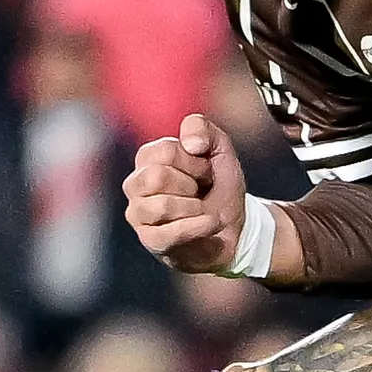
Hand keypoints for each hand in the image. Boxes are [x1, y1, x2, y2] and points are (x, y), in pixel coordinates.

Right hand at [123, 113, 247, 272]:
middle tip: (201, 191)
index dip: (194, 161)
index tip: (205, 171)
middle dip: (191, 184)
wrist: (235, 226)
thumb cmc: (219, 186)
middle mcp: (136, 184)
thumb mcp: (219, 149)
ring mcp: (139, 215)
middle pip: (156, 177)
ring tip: (202, 209)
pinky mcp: (151, 241)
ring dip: (195, 208)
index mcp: (148, 158)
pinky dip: (199, 227)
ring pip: (161, 206)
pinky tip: (211, 224)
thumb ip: (202, 129)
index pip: (164, 151)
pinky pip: (171, 233)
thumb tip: (191, 143)